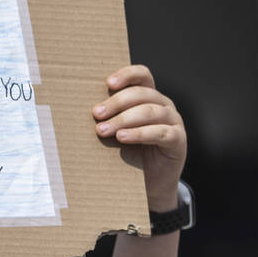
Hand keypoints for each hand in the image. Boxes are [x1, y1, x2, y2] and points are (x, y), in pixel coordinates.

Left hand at [93, 64, 186, 210]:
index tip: (108, 83)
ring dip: (123, 120)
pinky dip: (140, 133)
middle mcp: (164, 105)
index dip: (127, 75)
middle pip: (142, 94)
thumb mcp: (117, 130)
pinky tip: (123, 137)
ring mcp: (174, 121)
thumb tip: (79, 110)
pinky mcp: (178, 140)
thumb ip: (107, 117)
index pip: (142, 75)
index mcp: (149, 97)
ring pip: (150, 112)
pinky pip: (160, 132)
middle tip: (96, 114)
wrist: (150, 182)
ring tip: (103, 130)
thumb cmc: (130, 152)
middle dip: (116, 103)